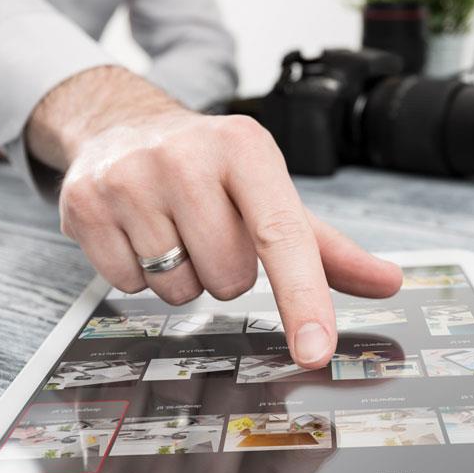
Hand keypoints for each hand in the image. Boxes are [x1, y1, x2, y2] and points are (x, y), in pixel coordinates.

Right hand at [27, 66, 402, 368]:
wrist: (121, 125)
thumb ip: (330, 247)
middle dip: (226, 272)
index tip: (316, 348)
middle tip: (210, 230)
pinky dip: (138, 274)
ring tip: (173, 228)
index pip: (283, 237)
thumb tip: (389, 281)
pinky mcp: (84, 204)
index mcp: (247, 148)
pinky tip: (138, 231)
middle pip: (229, 279)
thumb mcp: (271, 192)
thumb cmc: (211, 167)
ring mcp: (130, 178)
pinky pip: (126, 285)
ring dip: (183, 276)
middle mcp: (187, 156)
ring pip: (178, 289)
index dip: (304, 298)